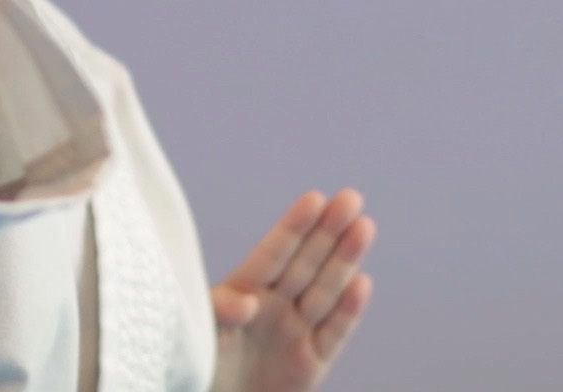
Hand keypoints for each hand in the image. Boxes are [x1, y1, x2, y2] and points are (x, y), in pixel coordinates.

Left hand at [209, 189, 376, 391]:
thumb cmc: (197, 365)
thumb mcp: (199, 333)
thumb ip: (220, 311)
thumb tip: (247, 302)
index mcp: (243, 290)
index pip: (272, 253)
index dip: (293, 227)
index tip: (314, 198)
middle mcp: (273, 306)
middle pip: (305, 263)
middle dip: (328, 231)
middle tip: (352, 198)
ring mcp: (294, 332)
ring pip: (325, 290)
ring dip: (344, 260)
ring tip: (364, 227)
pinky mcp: (311, 363)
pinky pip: (333, 333)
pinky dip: (348, 310)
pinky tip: (362, 283)